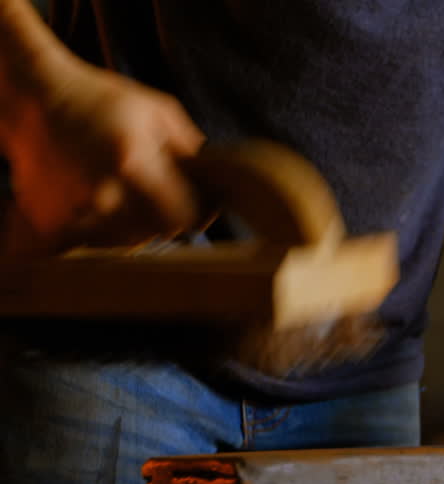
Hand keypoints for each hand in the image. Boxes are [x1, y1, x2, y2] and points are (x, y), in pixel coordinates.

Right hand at [1, 58, 204, 256]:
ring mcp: (72, 210)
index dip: (194, 214)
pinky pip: (92, 240)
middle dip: (164, 217)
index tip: (196, 204)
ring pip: (125, 241)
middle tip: (157, 192)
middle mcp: (102, 192)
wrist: (34, 96)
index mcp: (133, 163)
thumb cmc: (103, 100)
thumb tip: (221, 185)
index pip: (182, 219)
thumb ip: (193, 151)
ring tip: (124, 189)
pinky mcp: (49, 221)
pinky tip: (98, 196)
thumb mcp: (159, 112)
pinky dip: (101, 227)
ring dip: (134, 224)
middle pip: (155, 233)